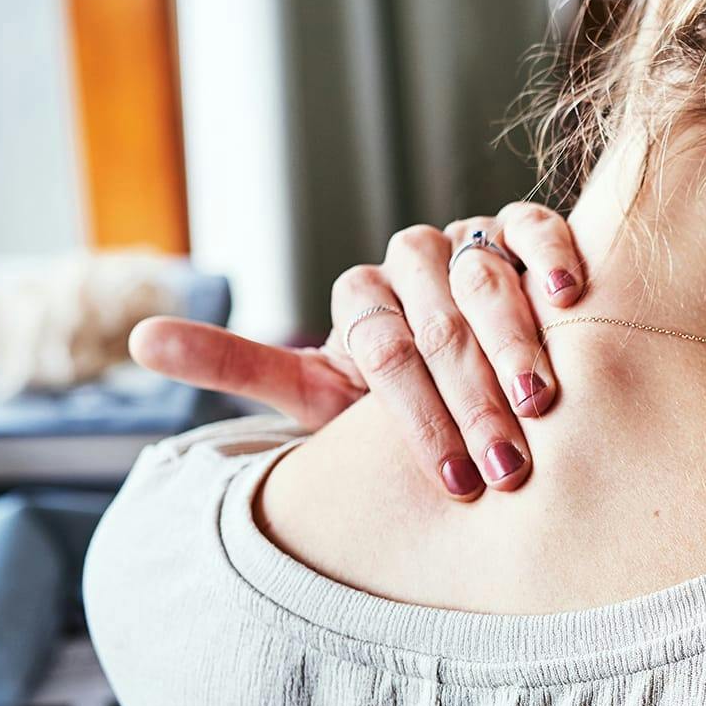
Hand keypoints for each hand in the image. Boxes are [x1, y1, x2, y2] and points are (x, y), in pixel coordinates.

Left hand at [129, 203, 587, 497]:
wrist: (481, 385)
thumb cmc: (395, 409)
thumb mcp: (317, 397)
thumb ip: (240, 366)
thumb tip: (136, 339)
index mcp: (359, 301)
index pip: (381, 348)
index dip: (415, 416)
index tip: (452, 479)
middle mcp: (408, 262)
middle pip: (436, 321)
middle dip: (472, 399)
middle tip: (504, 464)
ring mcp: (466, 242)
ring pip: (482, 275)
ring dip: (515, 341)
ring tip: (542, 400)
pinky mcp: (521, 228)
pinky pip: (534, 226)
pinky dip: (552, 257)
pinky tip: (570, 299)